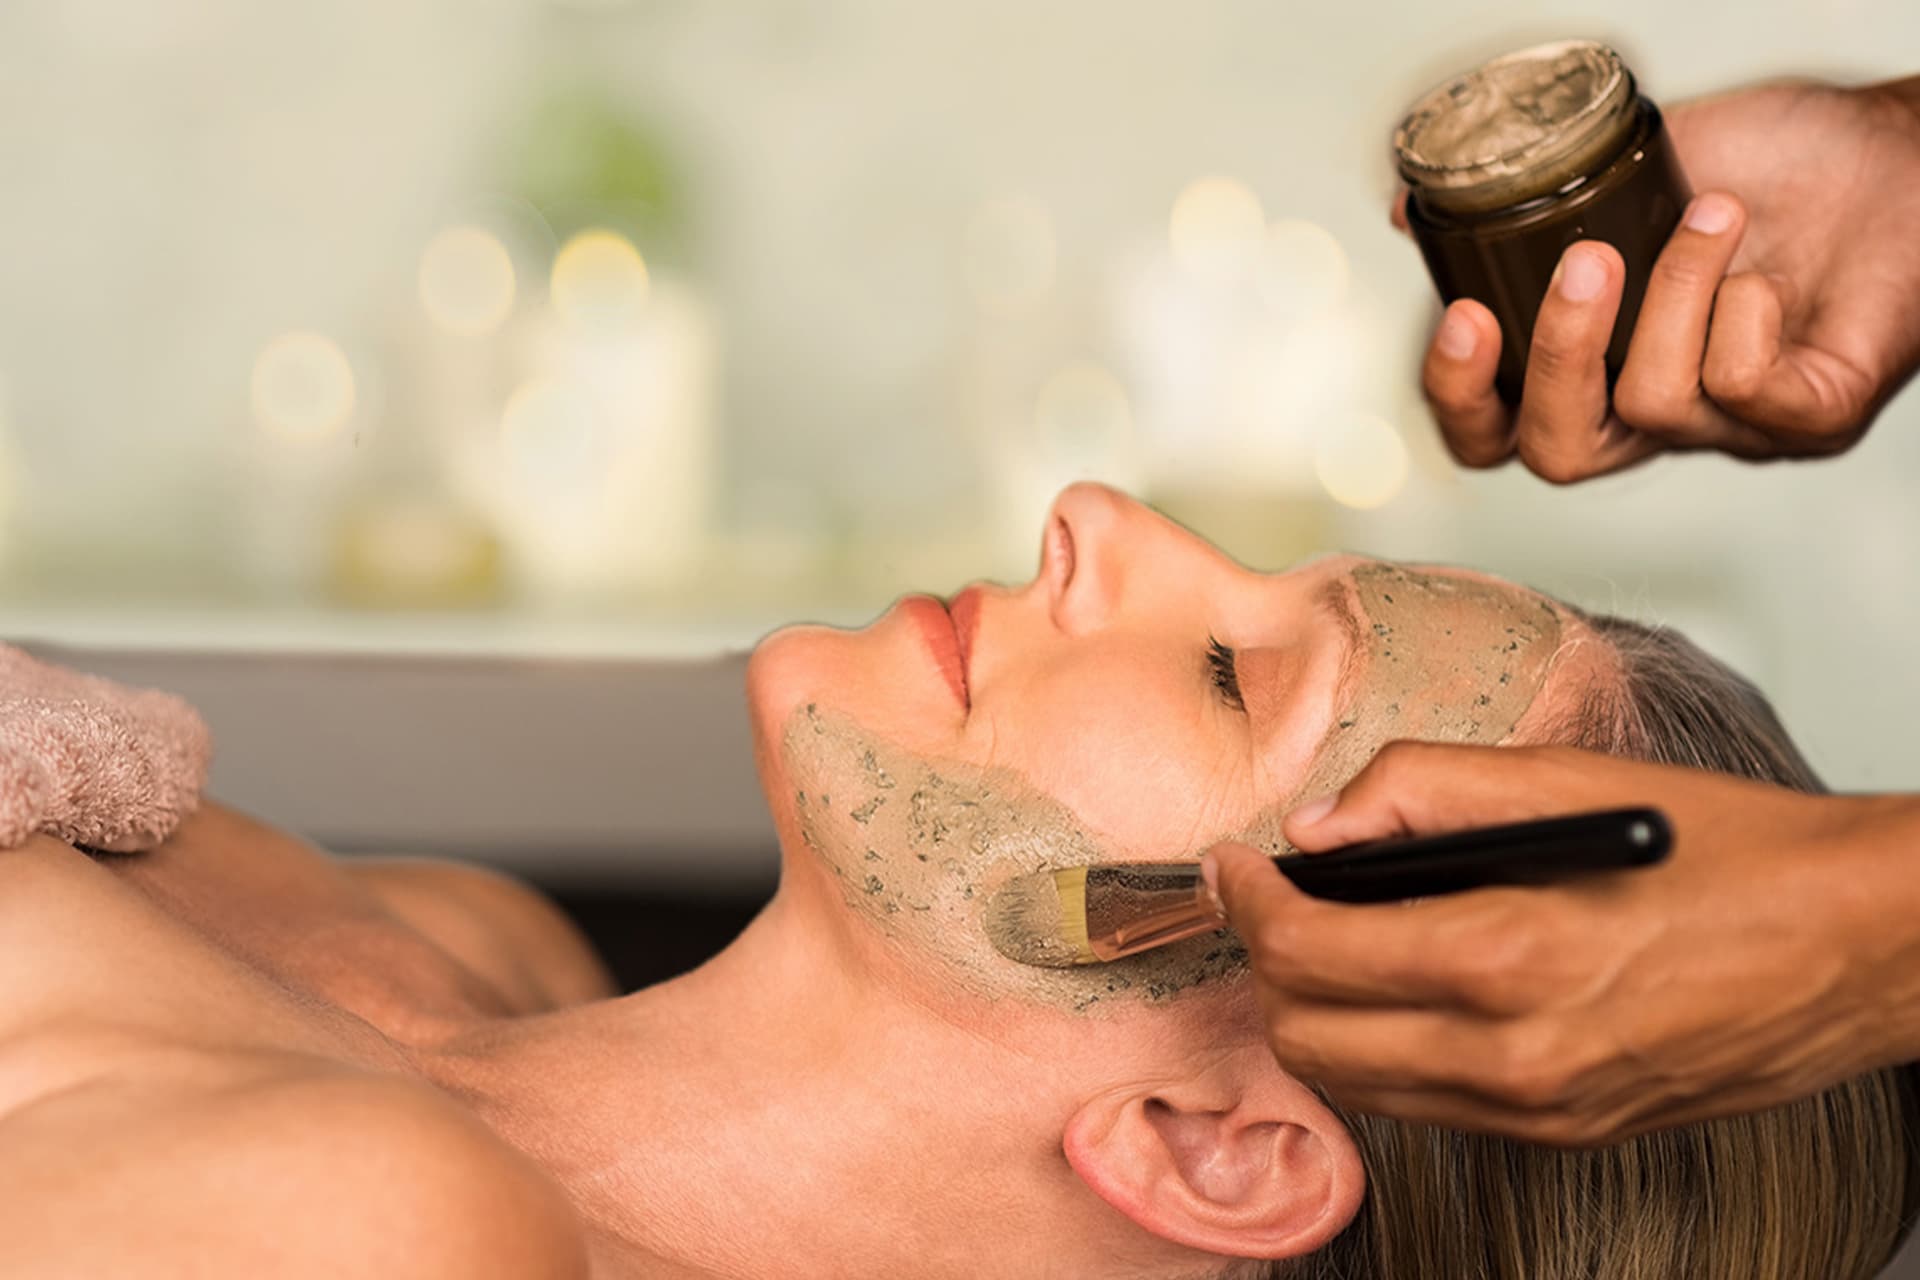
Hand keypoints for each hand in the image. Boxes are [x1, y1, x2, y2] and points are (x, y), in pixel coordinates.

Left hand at [1204, 742, 1919, 1144]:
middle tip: (1269, 899)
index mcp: (1511, 958)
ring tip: (1326, 938)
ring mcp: (1538, 1111)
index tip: (1233, 866)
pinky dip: (1381, 1048)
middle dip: (1266, 961)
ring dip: (1314, 1011)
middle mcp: (1515, 1057)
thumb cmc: (1730, 854)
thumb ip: (1422, 788)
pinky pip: (1422, 1104)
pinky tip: (1401, 985)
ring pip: (1353, 1083)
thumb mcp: (1568, 778)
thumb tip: (1318, 823)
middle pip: (1306, 1036)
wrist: (1857, 946)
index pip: (1306, 952)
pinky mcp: (1562, 1132)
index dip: (1246, 901)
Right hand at [1407, 75, 1919, 482]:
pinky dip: (1742, 315)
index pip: (1493, 432)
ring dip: (1675, 291)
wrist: (1897, 154)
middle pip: (1558, 455)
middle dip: (1558, 359)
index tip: (1462, 317)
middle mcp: (1656, 418)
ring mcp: (1734, 429)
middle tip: (1587, 267)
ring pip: (1653, 405)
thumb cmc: (1780, 168)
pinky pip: (1745, 389)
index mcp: (1596, 374)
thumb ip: (1528, 201)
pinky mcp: (1812, 417)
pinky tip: (1763, 271)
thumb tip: (1408, 215)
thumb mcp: (1629, 172)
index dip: (1459, 394)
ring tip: (1714, 215)